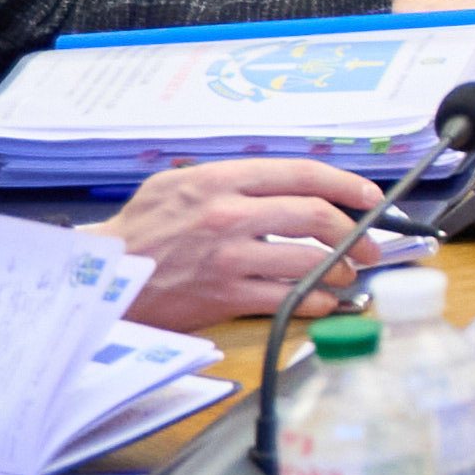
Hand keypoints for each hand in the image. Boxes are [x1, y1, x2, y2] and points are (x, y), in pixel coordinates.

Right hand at [103, 155, 386, 327]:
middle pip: (316, 216)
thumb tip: (287, 185)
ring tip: (348, 274)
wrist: (105, 275)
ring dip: (341, 269)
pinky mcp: (226, 296)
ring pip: (309, 259)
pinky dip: (316, 300)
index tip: (370, 197)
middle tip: (369, 246)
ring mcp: (229, 257)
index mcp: (220, 180)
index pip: (301, 173)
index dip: (346, 184)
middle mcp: (228, 214)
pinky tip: (324, 300)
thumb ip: (230, 180)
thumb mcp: (178, 184)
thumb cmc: (143, 229)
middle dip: (354, 232)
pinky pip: (288, 298)